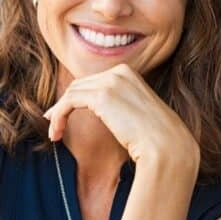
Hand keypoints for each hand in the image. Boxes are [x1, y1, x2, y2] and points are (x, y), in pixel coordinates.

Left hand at [42, 64, 199, 170]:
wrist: (166, 147)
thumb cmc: (154, 137)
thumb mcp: (135, 112)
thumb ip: (117, 104)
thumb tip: (98, 108)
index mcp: (128, 72)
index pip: (92, 82)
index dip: (74, 98)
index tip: (62, 115)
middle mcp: (119, 72)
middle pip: (79, 85)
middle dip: (63, 105)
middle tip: (54, 124)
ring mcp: (110, 81)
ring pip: (70, 94)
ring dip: (58, 114)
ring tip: (54, 134)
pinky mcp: (101, 96)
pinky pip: (68, 103)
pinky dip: (58, 116)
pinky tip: (55, 133)